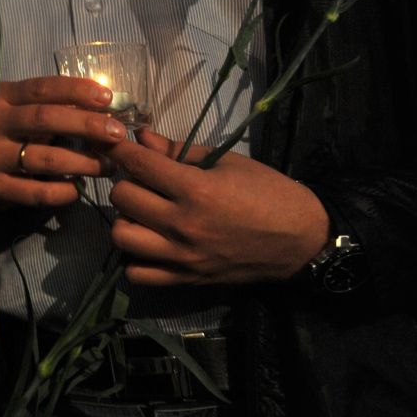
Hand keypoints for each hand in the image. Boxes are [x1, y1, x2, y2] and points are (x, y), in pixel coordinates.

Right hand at [0, 76, 126, 207]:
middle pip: (44, 119)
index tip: (107, 97)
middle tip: (118, 134)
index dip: (76, 90)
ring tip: (109, 166)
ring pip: (47, 159)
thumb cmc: (8, 128)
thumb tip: (105, 107)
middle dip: (87, 125)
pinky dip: (66, 191)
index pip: (41, 89)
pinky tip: (78, 187)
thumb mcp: (20, 107)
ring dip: (86, 163)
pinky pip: (39, 193)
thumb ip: (55, 104)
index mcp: (0, 98)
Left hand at [108, 130, 327, 285]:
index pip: (138, 164)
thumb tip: (141, 136)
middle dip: (125, 181)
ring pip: (122, 237)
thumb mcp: (228, 163)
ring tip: (142, 212)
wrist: (303, 241)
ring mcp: (183, 256)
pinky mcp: (187, 279)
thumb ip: (179, 150)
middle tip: (139, 180)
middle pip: (122, 198)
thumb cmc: (269, 193)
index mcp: (196, 190)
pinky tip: (148, 243)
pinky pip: (139, 274)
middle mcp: (183, 225)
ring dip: (125, 219)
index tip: (114, 143)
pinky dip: (134, 258)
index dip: (119, 149)